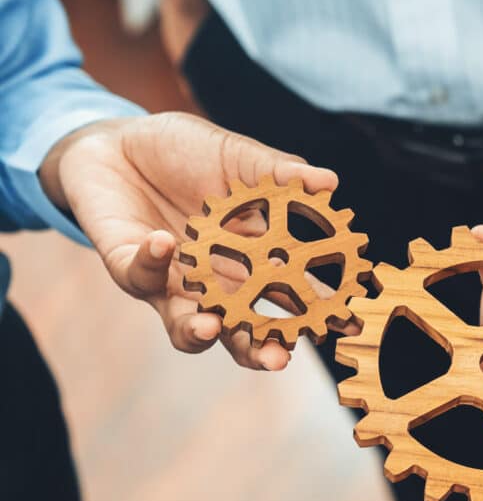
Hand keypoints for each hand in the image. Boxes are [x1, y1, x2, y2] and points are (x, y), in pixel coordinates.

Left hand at [39, 112, 337, 370]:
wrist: (115, 141)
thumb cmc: (183, 153)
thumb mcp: (237, 157)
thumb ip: (278, 172)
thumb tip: (328, 180)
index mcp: (252, 261)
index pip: (292, 294)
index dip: (320, 312)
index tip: (348, 325)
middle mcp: (215, 283)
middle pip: (243, 331)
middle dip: (260, 350)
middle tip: (276, 358)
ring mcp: (172, 282)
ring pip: (186, 327)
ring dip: (199, 332)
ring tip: (211, 326)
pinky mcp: (129, 268)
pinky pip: (140, 277)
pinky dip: (154, 263)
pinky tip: (167, 242)